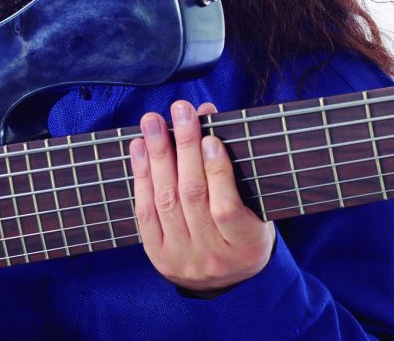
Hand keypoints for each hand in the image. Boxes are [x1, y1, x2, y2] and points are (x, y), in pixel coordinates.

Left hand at [129, 100, 274, 294]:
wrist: (227, 282)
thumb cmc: (246, 231)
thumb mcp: (255, 204)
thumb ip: (234, 164)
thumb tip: (208, 113)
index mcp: (246, 245)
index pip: (226, 208)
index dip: (216, 171)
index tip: (209, 137)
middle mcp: (212, 257)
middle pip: (192, 196)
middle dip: (183, 147)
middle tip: (179, 111)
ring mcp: (182, 259)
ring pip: (166, 200)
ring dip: (157, 155)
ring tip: (152, 122)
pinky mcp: (159, 256)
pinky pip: (145, 212)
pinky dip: (141, 177)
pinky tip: (139, 148)